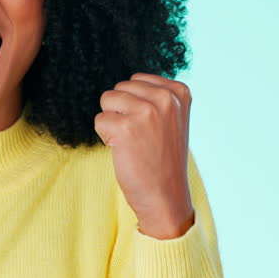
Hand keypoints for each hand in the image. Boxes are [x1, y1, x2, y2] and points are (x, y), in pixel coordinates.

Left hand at [94, 73, 194, 238]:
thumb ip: (155, 96)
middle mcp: (165, 98)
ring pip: (107, 101)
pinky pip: (99, 121)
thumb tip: (127, 83)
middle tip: (140, 138)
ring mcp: (146, 111)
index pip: (136, 80)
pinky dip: (105, 137)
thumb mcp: (171, 119)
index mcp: (179, 92)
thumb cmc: (163, 159)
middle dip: (122, 112)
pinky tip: (124, 151)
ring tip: (132, 143)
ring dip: (112, 123)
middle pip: (119, 89)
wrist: (166, 197)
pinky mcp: (125, 127)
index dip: (135, 105)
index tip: (151, 128)